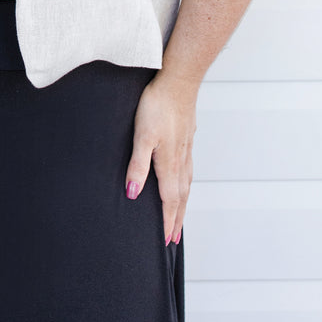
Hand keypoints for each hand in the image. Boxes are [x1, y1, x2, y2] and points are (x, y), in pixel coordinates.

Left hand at [124, 73, 196, 245]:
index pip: (169, 201)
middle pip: (180, 197)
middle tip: (174, 239)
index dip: (167, 222)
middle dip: (177, 219)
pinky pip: (188, 169)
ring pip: (186, 184)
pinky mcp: (186, 137)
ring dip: (182, 203)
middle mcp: (181, 160)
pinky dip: (185, 183)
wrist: (178, 80)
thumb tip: (134, 194)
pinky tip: (183, 178)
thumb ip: (137, 165)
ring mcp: (186, 148)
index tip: (165, 241)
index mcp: (170, 163)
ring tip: (179, 215)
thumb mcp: (142, 136)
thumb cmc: (158, 105)